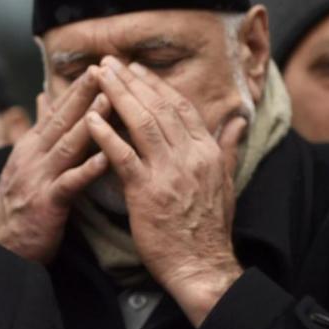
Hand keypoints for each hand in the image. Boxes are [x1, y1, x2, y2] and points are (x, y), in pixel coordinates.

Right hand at [0, 69, 110, 262]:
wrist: (0, 242)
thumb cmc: (20, 200)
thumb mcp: (26, 158)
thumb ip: (38, 127)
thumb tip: (43, 94)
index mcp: (32, 144)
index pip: (58, 110)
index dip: (78, 88)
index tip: (100, 65)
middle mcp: (33, 156)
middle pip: (62, 120)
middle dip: (84, 93)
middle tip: (106, 69)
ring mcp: (38, 178)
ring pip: (67, 146)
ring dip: (89, 123)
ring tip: (110, 101)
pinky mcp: (46, 203)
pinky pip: (69, 184)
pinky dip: (86, 170)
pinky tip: (105, 158)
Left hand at [87, 57, 247, 326]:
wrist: (201, 266)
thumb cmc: (208, 228)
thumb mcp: (225, 183)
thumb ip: (228, 148)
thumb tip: (237, 120)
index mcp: (207, 152)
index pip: (180, 107)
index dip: (156, 85)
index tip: (136, 68)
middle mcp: (190, 156)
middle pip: (158, 108)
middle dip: (131, 81)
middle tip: (109, 62)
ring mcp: (168, 173)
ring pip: (142, 124)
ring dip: (118, 96)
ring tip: (98, 77)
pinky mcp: (147, 192)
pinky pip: (123, 156)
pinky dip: (106, 134)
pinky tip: (91, 118)